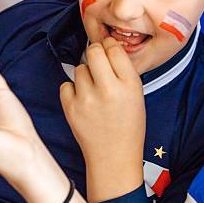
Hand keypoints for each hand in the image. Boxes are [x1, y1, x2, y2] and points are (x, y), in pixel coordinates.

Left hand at [60, 37, 144, 201]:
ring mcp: (87, 99)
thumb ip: (124, 71)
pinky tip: (83, 100)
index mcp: (130, 84)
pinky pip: (66, 85)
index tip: (109, 49)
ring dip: (86, 74)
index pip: (114, 49)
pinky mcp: (70, 108)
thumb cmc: (129, 126)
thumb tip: (108, 47)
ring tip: (94, 89)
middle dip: (95, 53)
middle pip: (94, 51)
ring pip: (80, 68)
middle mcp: (108, 89)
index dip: (110, 46)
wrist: (114, 156)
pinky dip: (73, 89)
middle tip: (98, 62)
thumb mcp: (137, 95)